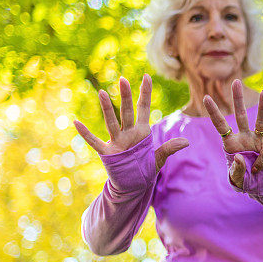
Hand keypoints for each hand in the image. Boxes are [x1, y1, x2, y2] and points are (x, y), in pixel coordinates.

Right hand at [73, 74, 188, 171]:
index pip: (144, 108)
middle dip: (126, 96)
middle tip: (123, 79)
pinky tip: (76, 122)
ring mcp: (117, 142)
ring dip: (107, 109)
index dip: (145, 93)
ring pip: (112, 122)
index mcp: (142, 132)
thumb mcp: (159, 158)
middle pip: (127, 111)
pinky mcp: (108, 153)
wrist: (133, 185)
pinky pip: (94, 142)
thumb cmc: (145, 168)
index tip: (147, 76)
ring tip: (102, 93)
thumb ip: (169, 148)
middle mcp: (128, 133)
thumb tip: (186, 141)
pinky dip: (85, 133)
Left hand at [203, 80, 262, 187]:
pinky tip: (257, 170)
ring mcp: (257, 141)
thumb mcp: (236, 180)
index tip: (206, 97)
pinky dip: (262, 161)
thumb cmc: (244, 180)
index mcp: (231, 143)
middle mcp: (244, 137)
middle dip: (238, 99)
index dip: (214, 112)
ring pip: (261, 121)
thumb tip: (240, 158)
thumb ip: (236, 171)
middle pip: (241, 115)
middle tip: (235, 81)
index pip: (221, 125)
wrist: (260, 185)